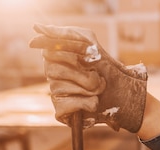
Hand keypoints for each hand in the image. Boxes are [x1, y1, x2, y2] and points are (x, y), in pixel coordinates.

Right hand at [29, 24, 147, 132]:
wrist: (121, 93)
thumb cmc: (103, 66)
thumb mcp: (88, 42)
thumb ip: (66, 33)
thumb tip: (38, 28)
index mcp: (53, 56)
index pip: (50, 50)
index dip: (72, 50)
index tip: (90, 52)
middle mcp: (50, 74)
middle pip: (55, 70)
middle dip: (82, 73)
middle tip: (98, 76)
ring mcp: (54, 93)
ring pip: (61, 88)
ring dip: (89, 89)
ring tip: (99, 89)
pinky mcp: (59, 111)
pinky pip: (65, 105)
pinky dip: (86, 104)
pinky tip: (94, 103)